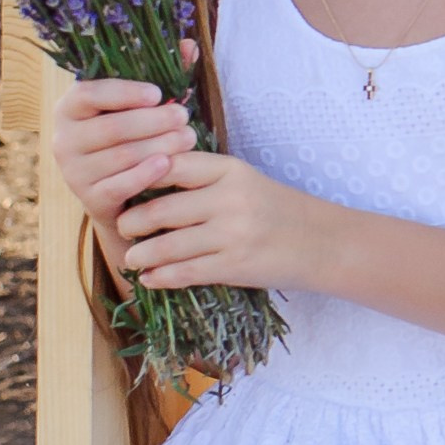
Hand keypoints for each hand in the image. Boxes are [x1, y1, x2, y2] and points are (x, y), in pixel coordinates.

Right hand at [53, 79, 197, 226]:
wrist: (121, 193)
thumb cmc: (132, 137)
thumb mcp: (142, 105)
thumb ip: (163, 72)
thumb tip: (188, 45)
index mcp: (70, 108)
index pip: (89, 93)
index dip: (124, 92)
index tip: (157, 94)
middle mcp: (64, 139)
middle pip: (111, 128)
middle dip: (152, 122)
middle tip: (185, 117)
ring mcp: (74, 171)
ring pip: (120, 156)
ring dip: (158, 145)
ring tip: (188, 138)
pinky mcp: (89, 199)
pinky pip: (119, 186)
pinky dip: (145, 174)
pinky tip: (167, 164)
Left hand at [115, 149, 316, 293]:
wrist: (323, 243)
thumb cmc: (277, 210)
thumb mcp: (245, 181)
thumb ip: (203, 178)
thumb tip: (145, 181)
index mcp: (231, 170)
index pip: (171, 165)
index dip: (140, 175)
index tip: (124, 185)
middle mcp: (230, 199)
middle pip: (161, 209)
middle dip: (132, 222)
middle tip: (122, 226)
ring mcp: (233, 234)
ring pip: (167, 246)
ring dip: (140, 254)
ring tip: (131, 257)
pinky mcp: (235, 266)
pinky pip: (185, 273)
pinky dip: (160, 277)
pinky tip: (150, 278)